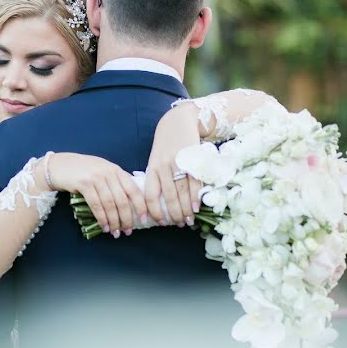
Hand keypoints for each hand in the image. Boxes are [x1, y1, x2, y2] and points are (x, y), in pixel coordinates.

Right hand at [46, 153, 147, 236]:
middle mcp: (108, 172)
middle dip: (127, 218)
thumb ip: (115, 182)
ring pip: (110, 204)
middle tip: (128, 231)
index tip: (145, 220)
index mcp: (116, 170)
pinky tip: (104, 226)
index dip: (141, 206)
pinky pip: (96, 205)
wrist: (59, 165)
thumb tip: (131, 201)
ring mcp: (96, 177)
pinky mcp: (84, 183)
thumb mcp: (102, 171)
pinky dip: (102, 218)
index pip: (134, 190)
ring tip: (115, 232)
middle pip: (123, 200)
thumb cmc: (82, 170)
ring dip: (114, 221)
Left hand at [145, 105, 202, 226]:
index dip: (152, 210)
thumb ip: (156, 178)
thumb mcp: (156, 160)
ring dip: (185, 210)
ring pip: (181, 192)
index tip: (156, 222)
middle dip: (173, 214)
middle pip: (168, 197)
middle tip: (178, 225)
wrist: (178, 122)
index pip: (150, 194)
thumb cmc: (166, 146)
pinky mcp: (193, 160)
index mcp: (152, 168)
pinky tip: (196, 208)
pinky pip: (194, 183)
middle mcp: (163, 167)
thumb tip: (157, 203)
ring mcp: (179, 164)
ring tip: (188, 221)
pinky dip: (195, 198)